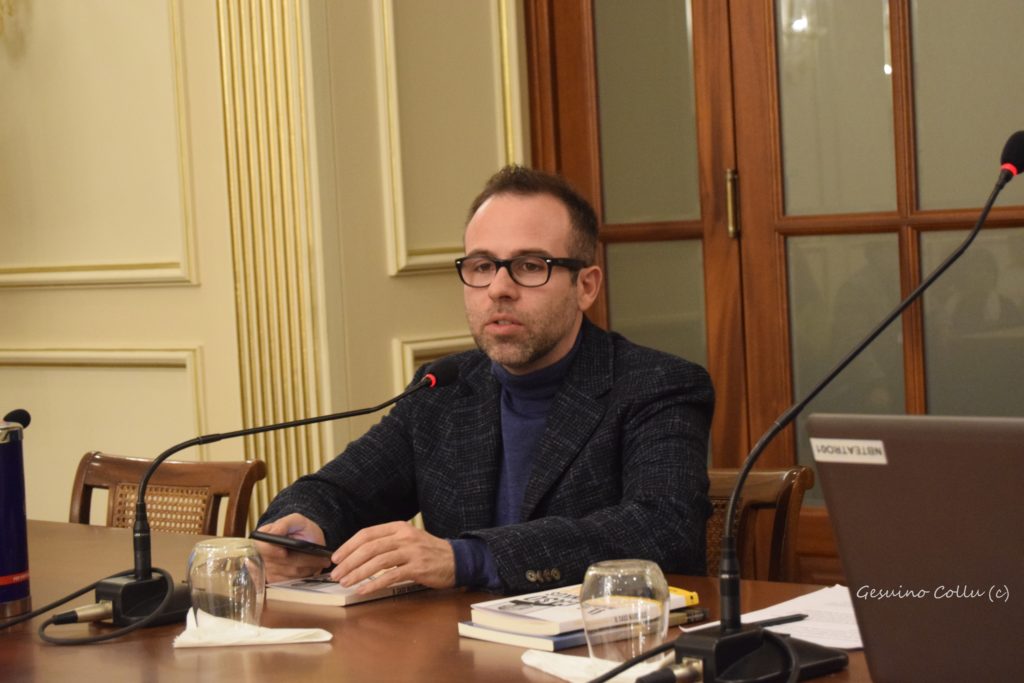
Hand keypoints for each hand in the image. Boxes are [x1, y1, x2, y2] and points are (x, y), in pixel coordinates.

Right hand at [254, 513, 332, 582]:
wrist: (306, 540)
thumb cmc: (300, 529)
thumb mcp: (295, 520)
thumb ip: (284, 524)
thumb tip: (273, 533)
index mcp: (262, 539)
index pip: (263, 548)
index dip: (273, 551)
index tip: (284, 552)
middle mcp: (262, 557)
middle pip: (281, 564)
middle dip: (303, 561)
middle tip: (322, 558)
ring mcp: (269, 571)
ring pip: (291, 574)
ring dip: (308, 568)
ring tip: (322, 561)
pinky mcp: (278, 581)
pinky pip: (294, 581)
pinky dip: (306, 574)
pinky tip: (315, 567)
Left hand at [330, 521, 454, 593]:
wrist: (457, 559)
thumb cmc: (429, 552)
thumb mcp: (408, 540)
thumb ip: (387, 543)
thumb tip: (359, 554)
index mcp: (399, 527)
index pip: (367, 533)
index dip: (348, 546)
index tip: (336, 558)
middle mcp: (404, 536)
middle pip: (369, 547)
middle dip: (349, 562)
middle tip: (336, 574)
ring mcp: (412, 551)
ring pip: (378, 561)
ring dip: (358, 573)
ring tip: (346, 583)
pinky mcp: (418, 567)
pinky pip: (391, 576)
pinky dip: (374, 583)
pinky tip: (363, 590)